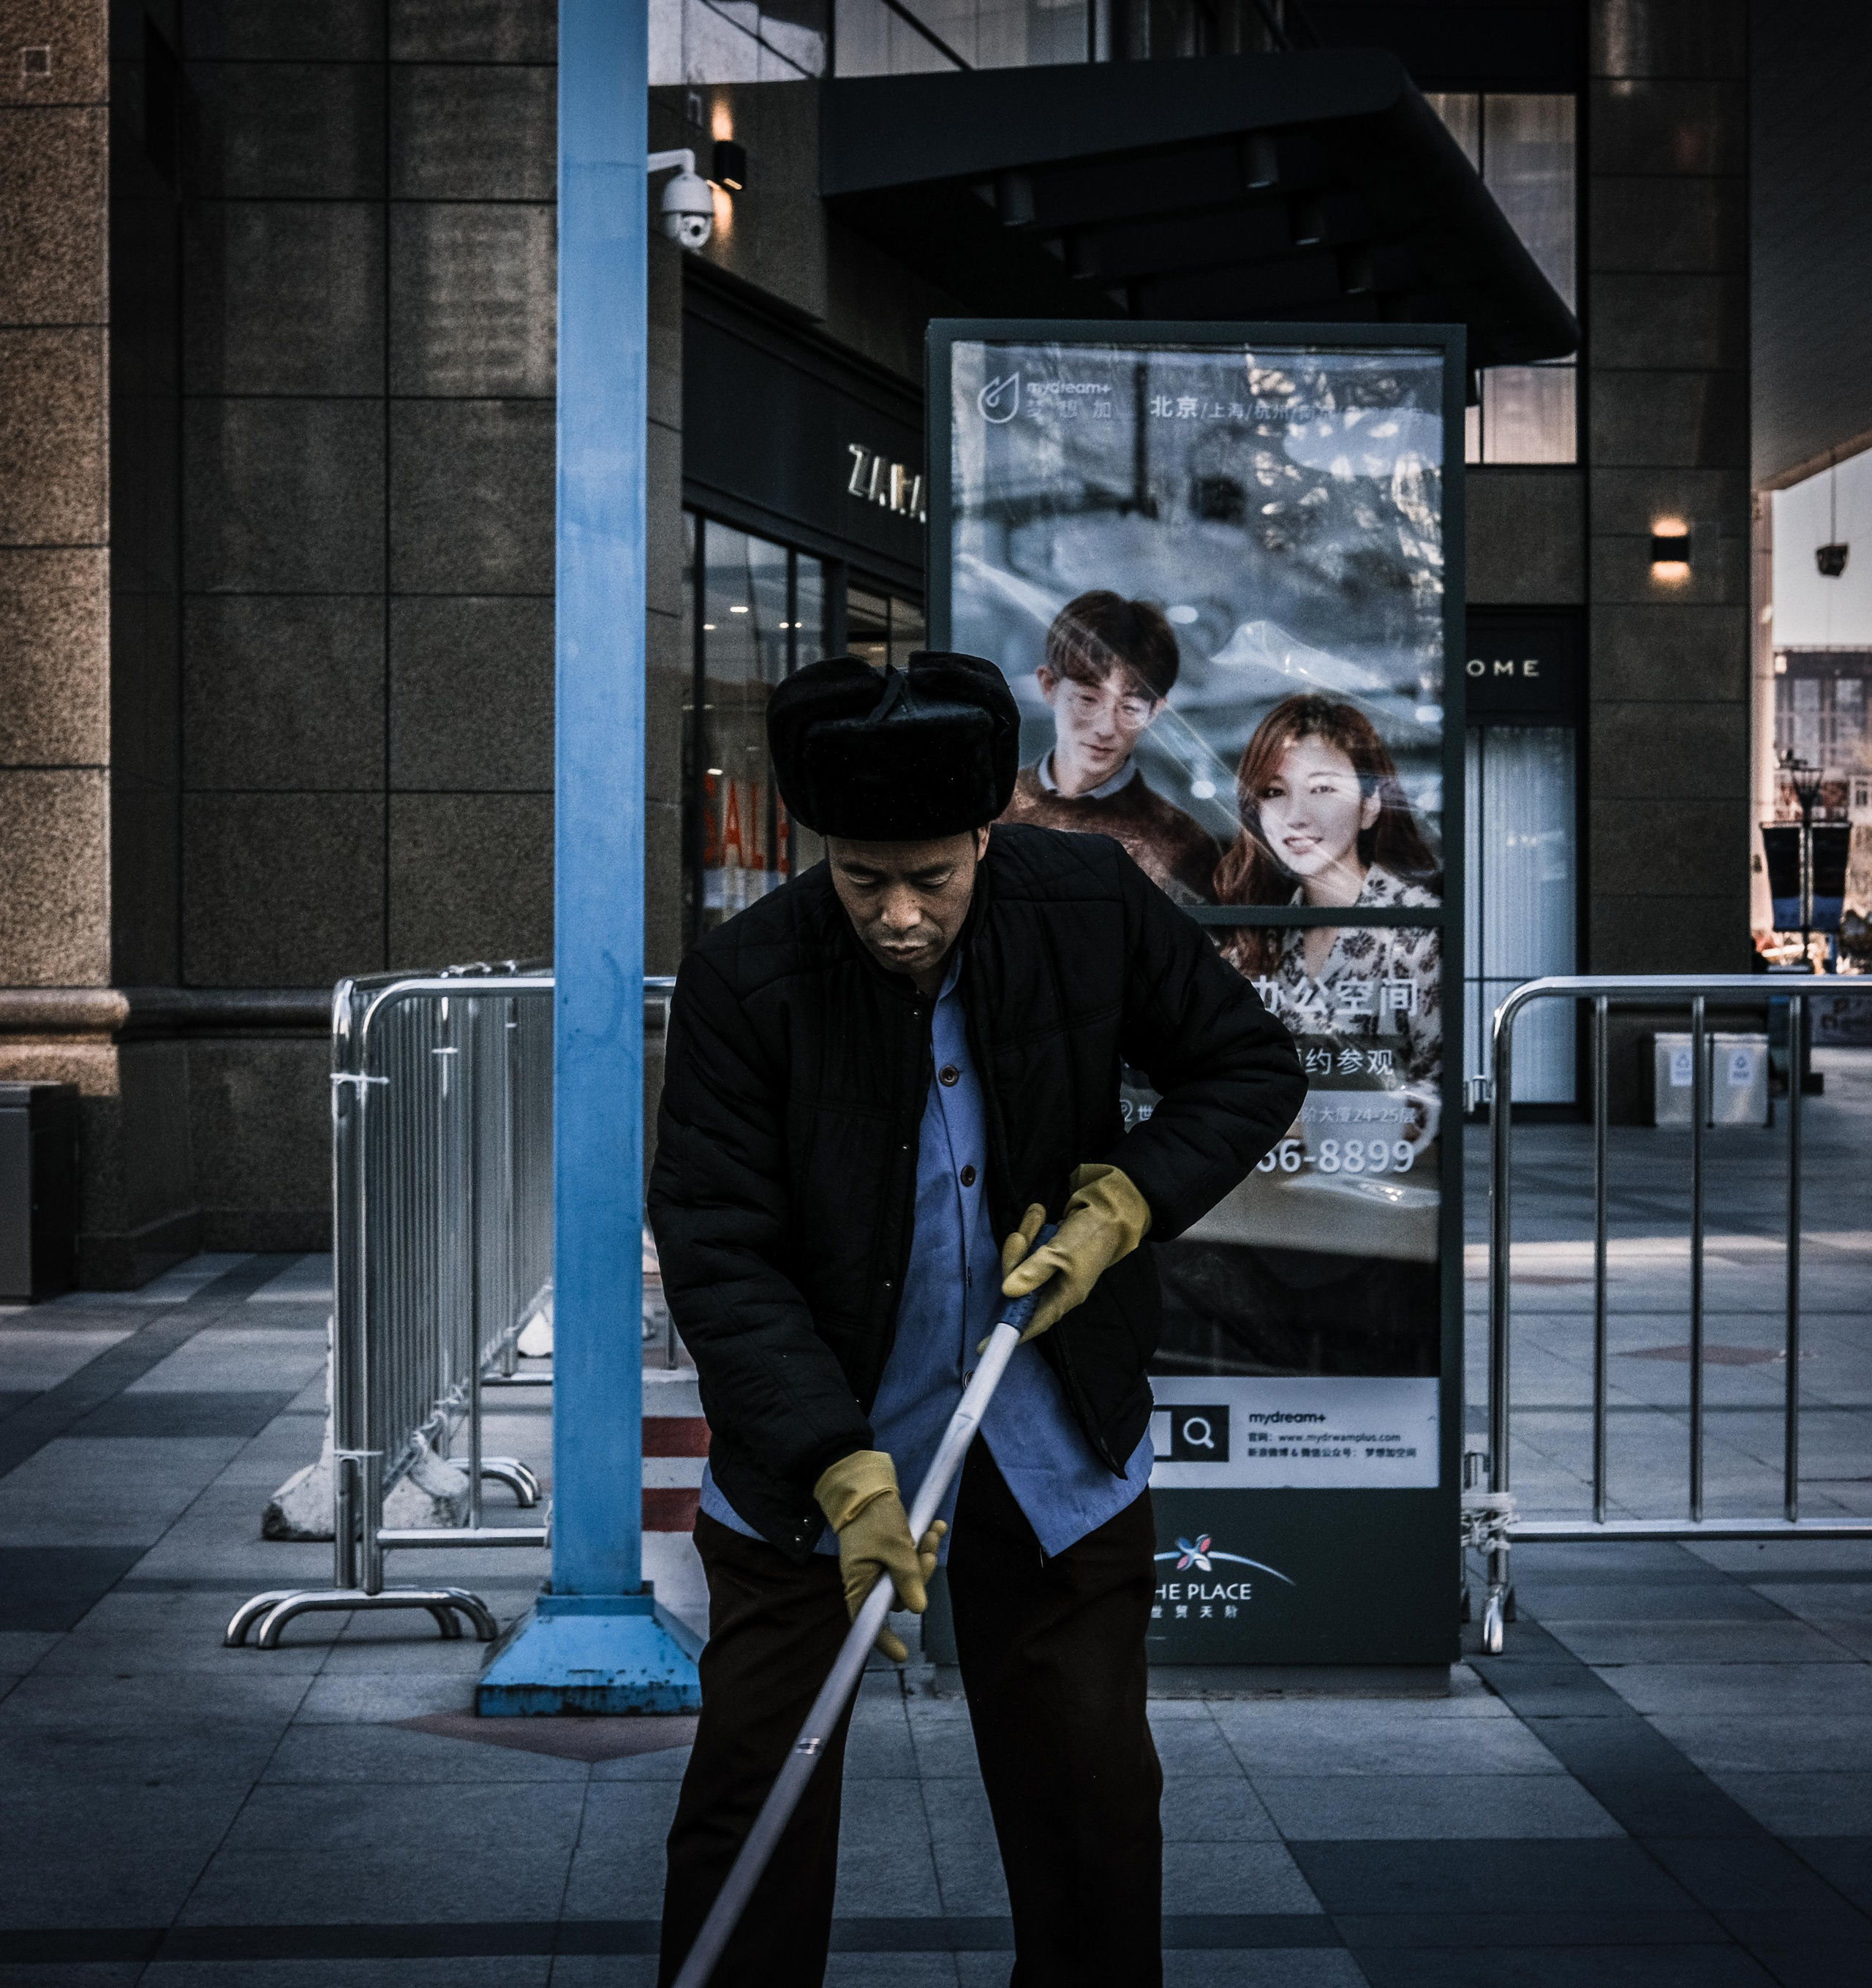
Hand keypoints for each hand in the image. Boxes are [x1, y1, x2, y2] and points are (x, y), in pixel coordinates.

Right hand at [813, 1450, 946, 1661]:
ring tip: (935, 1531)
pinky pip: (910, 1555)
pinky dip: (924, 1543)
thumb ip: (907, 1578)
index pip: (868, 1621)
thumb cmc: (873, 1515)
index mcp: (860, 1583)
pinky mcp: (889, 1548)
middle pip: (900, 1595)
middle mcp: (869, 1578)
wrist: (864, 1480)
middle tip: (930, 1551)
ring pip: (909, 1573)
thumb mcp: (894, 1546)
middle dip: (921, 1575)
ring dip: (926, 1554)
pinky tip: (937, 1526)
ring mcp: (879, 1564)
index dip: (883, 1639)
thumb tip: (919, 1609)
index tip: (902, 1655)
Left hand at [994, 1163, 1151, 1344]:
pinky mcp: (1046, 1255)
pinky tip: (1037, 1215)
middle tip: (1019, 1236)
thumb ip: (1035, 1271)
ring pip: (1021, 1262)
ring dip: (1024, 1237)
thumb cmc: (1090, 1236)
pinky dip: (1030, 1231)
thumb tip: (1008, 1291)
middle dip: (1015, 1259)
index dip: (1009, 1333)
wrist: (1108, 1211)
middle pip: (1019, 1285)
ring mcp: (1049, 1272)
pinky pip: (1028, 1248)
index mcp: (1063, 1297)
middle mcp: (1054, 1289)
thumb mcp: (1062, 1254)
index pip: (1032, 1322)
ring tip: (1035, 1215)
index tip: (982, 1346)